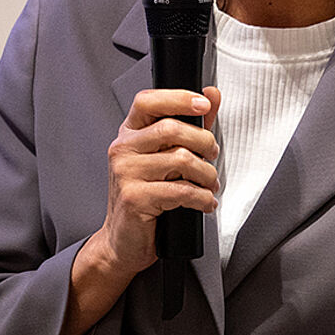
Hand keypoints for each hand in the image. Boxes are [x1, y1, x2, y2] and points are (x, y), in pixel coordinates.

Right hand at [90, 85, 221, 278]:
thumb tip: (211, 94)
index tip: (203, 105)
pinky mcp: (134, 198)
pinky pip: (180, 191)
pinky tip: (204, 203)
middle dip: (204, 143)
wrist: (122, 240)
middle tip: (212, 157)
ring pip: (181, 160)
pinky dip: (202, 198)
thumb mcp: (165, 157)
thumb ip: (191, 126)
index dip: (178, 98)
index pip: (148, 101)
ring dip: (207, 175)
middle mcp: (122, 150)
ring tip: (209, 185)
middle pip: (171, 129)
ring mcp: (125, 173)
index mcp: (129, 134)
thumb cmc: (145, 197)